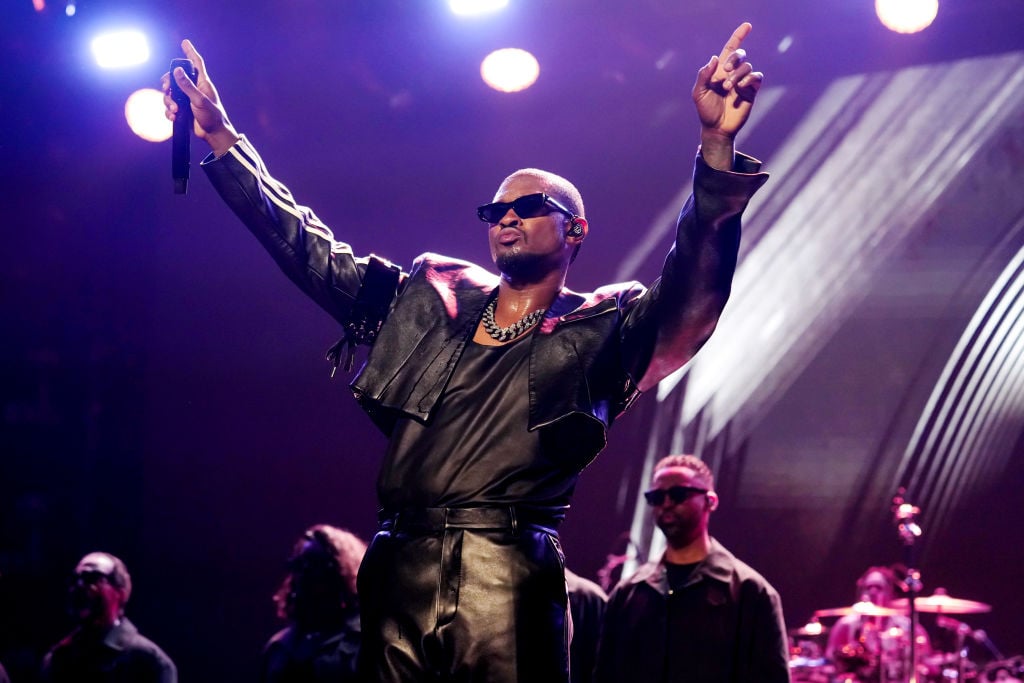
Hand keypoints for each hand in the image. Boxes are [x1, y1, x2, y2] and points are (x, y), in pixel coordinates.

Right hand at [161, 40, 239, 156]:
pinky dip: (169, 111)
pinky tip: (173, 116)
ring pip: (171, 93)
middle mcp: (195, 89)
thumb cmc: (213, 117)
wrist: (214, 135)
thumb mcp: (199, 100)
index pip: (196, 63)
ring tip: (175, 110)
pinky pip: (171, 106)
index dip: (190, 52)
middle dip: (167, 83)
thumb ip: (187, 86)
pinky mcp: (184, 109)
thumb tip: (177, 70)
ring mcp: (188, 99)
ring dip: (168, 101)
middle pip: (175, 78)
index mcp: (202, 83)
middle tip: (166, 89)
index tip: (184, 42)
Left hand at [692, 23, 762, 146]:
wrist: (716, 128)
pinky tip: (740, 87)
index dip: (739, 36)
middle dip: (734, 58)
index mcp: (719, 70)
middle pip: (740, 54)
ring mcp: (743, 81)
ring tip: (728, 88)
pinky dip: (749, 78)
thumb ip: (704, 75)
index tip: (747, 25)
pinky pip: (756, 76)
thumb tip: (715, 59)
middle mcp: (732, 73)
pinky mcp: (751, 90)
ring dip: (737, 75)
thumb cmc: (706, 111)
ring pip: (747, 66)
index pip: (730, 49)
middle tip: (725, 71)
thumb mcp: (699, 93)